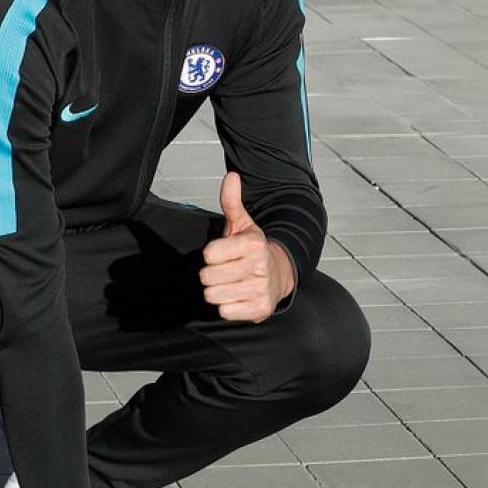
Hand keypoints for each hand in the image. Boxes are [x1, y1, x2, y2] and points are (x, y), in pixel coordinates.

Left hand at [200, 172, 294, 321]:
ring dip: (218, 291)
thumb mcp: (243, 224)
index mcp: (253, 244)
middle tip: (226, 270)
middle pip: (207, 277)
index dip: (212, 255)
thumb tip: (231, 176)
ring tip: (231, 284)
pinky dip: (228, 307)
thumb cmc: (253, 250)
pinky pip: (224, 312)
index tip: (224, 254)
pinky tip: (238, 297)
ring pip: (213, 296)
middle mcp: (259, 267)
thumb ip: (232, 201)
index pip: (209, 254)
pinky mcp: (259, 310)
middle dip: (212, 275)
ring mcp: (260, 290)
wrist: (280, 275)